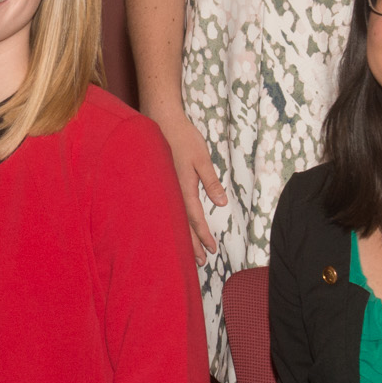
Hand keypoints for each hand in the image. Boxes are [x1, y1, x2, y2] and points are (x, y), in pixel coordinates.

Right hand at [155, 113, 226, 262]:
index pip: (195, 219)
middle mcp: (172, 192)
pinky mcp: (162, 183)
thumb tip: (221, 203)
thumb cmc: (183, 138)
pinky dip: (174, 223)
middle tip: (201, 262)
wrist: (160, 121)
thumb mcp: (203, 158)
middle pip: (182, 225)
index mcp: (183, 188)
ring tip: (190, 252)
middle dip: (192, 244)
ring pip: (174, 219)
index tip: (212, 250)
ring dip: (183, 237)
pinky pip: (168, 209)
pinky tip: (176, 228)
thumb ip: (211, 181)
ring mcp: (165, 188)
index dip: (203, 236)